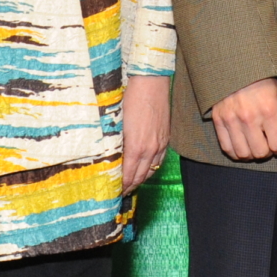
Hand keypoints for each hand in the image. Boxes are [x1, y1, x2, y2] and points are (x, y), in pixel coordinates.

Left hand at [120, 74, 170, 189]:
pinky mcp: (166, 137)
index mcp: (135, 147)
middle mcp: (150, 149)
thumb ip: (116, 144)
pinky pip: (160, 160)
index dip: (121, 186)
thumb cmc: (130, 99)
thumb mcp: (117, 123)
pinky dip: (152, 169)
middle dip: (130, 186)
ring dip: (141, 180)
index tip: (113, 192)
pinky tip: (146, 170)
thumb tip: (110, 159)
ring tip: (132, 185)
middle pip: (140, 176)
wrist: (150, 83)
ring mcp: (160, 144)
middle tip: (121, 193)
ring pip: (151, 170)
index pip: (128, 175)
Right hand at [210, 77, 276, 160]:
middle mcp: (249, 117)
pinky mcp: (218, 120)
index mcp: (268, 110)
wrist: (234, 63)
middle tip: (268, 145)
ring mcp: (231, 119)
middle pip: (260, 153)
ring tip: (254, 146)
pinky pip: (226, 147)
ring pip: (242, 154)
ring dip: (251, 154)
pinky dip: (235, 152)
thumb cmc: (260, 79)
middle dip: (267, 153)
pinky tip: (242, 146)